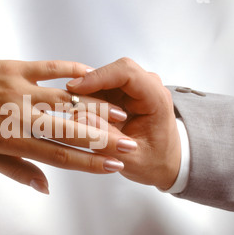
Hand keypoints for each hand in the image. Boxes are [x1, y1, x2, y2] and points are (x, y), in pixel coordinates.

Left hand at [0, 58, 125, 193]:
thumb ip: (16, 171)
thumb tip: (45, 187)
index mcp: (10, 141)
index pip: (59, 156)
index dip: (89, 163)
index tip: (113, 167)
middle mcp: (20, 115)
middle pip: (70, 130)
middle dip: (104, 139)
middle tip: (130, 144)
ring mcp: (19, 88)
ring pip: (66, 100)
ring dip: (95, 108)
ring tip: (121, 115)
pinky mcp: (15, 67)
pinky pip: (49, 67)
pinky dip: (72, 70)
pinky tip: (91, 75)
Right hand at [66, 58, 180, 189]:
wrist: (165, 163)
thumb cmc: (155, 161)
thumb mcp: (131, 159)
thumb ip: (106, 140)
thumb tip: (79, 119)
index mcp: (156, 99)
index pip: (126, 73)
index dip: (99, 76)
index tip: (76, 88)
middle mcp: (147, 87)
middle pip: (112, 72)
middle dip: (88, 84)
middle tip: (67, 100)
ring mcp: (134, 89)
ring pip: (103, 79)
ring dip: (86, 93)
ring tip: (73, 112)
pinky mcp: (123, 94)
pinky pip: (101, 88)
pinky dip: (88, 98)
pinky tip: (80, 113)